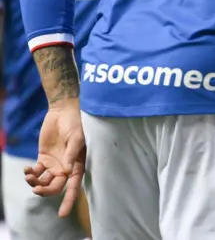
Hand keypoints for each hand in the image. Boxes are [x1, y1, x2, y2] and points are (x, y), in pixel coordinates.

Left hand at [24, 102, 85, 217]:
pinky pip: (36, 172)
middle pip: (56, 187)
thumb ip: (71, 154)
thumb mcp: (76, 137)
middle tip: (36, 188)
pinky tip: (27, 170)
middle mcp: (66, 167)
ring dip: (36, 183)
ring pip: (44, 182)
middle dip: (46, 191)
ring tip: (29, 176)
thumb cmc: (75, 123)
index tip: (62, 214)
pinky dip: (30, 174)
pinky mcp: (43, 158)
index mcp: (77, 164)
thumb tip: (66, 172)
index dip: (69, 200)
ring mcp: (54, 163)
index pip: (73, 186)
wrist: (63, 111)